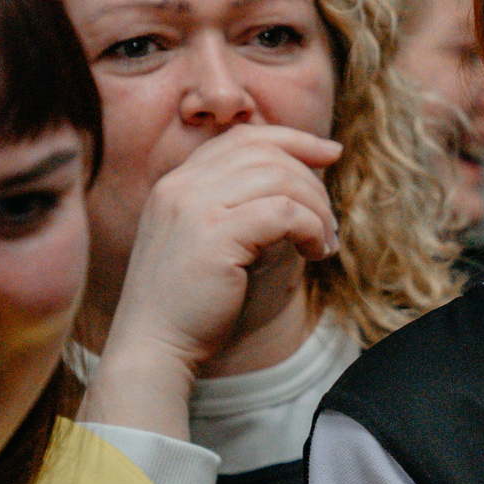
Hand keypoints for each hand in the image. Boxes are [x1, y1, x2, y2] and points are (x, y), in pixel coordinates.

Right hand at [90, 124, 341, 411]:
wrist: (153, 345)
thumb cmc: (189, 305)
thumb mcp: (211, 242)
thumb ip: (239, 209)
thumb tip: (303, 185)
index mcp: (177, 184)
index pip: (241, 138)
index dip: (292, 139)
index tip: (330, 152)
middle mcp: (181, 186)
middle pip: (266, 152)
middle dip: (312, 180)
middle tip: (330, 221)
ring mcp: (193, 206)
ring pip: (279, 178)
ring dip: (316, 207)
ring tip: (325, 241)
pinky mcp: (214, 234)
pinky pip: (283, 211)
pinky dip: (311, 227)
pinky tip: (315, 251)